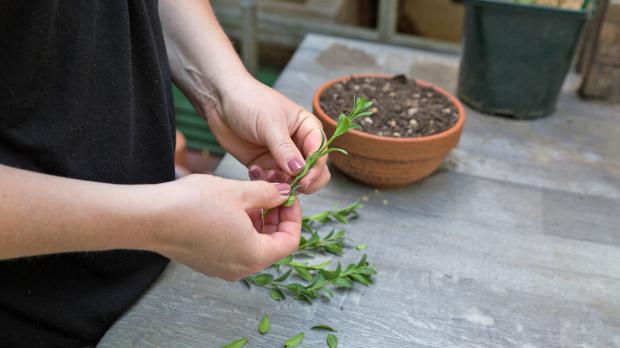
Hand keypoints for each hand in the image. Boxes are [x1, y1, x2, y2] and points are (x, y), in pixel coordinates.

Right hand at [145, 174, 300, 280]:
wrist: (150, 218)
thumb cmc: (192, 205)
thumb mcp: (238, 192)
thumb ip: (267, 194)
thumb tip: (283, 194)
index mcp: (254, 255)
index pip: (290, 241)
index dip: (293, 216)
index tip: (288, 196)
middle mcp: (240, 268)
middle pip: (273, 246)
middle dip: (276, 218)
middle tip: (272, 194)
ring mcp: (222, 268)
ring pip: (253, 246)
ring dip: (259, 223)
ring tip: (251, 197)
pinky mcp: (207, 262)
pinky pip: (235, 248)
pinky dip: (242, 230)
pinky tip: (232, 208)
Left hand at [204, 75, 329, 193]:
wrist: (220, 100)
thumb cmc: (249, 100)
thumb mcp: (270, 124)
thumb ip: (285, 149)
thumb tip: (300, 170)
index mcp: (307, 129)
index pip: (321, 154)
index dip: (315, 169)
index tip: (304, 179)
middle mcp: (298, 145)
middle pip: (313, 172)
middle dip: (302, 181)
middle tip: (288, 184)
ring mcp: (281, 157)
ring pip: (292, 181)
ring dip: (280, 182)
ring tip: (264, 172)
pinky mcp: (264, 165)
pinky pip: (272, 182)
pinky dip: (265, 182)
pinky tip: (253, 169)